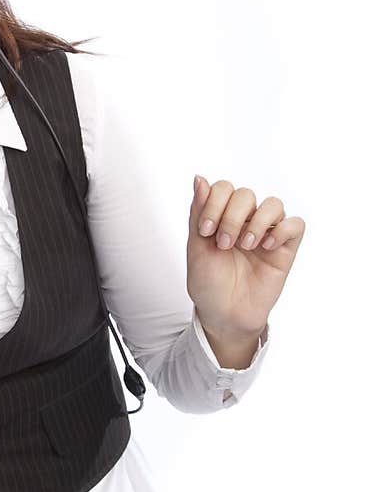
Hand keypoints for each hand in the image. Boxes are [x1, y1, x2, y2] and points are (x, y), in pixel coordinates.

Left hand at [187, 174, 305, 340]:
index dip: (213, 204)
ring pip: (274, 203)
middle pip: (246, 194)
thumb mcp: (196, 246)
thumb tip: (199, 177)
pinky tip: (266, 246)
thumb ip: (199, 212)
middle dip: (231, 217)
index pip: (223, 188)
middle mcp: (246, 220)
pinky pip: (295, 225)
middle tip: (224, 244)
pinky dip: (281, 230)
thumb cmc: (208, 282)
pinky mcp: (285, 249)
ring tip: (245, 245)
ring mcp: (267, 233)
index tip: (205, 232)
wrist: (223, 314)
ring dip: (256, 221)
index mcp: (222, 215)